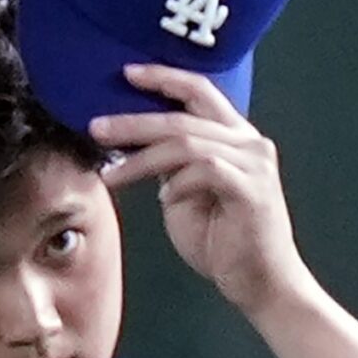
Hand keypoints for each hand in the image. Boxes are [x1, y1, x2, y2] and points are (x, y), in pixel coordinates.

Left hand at [91, 66, 313, 316]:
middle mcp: (249, 143)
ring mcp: (254, 164)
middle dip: (133, 121)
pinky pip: (204, 170)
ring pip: (186, 143)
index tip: (127, 74)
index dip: (163, 78)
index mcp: (236, 137)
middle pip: (183, 117)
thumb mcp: (186, 193)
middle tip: (97, 128)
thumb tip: (134, 144)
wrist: (260, 283)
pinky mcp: (252, 189)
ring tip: (110, 172)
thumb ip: (171, 165)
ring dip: (141, 157)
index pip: (200, 92)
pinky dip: (177, 184)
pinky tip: (164, 200)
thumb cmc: (224, 242)